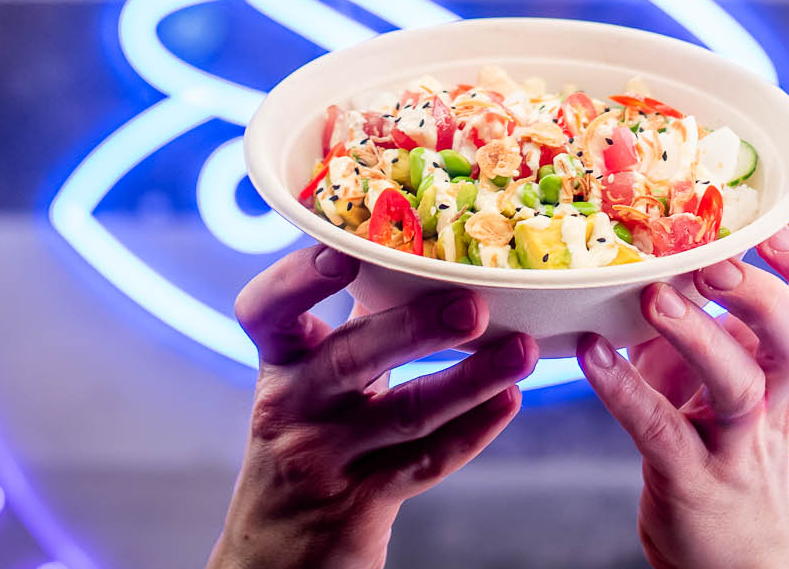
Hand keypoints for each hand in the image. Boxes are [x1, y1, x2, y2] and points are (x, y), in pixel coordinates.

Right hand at [207, 245, 537, 568]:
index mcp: (280, 366)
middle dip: (414, 327)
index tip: (345, 249)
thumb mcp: (308, 388)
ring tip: (521, 351)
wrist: (277, 558)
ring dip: (469, 379)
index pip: (267, 311)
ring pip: (403, 413)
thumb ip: (351, 330)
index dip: (298, 278)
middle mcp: (292, 408)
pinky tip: (508, 401)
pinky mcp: (359, 505)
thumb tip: (411, 260)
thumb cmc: (306, 448)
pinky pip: (424, 462)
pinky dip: (472, 430)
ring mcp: (325, 458)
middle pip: (351, 357)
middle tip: (472, 305)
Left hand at [577, 223, 788, 568]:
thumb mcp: (721, 376)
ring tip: (652, 298)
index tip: (772, 224)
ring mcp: (734, 444)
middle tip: (711, 261)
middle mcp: (771, 400)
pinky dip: (625, 390)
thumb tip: (649, 240)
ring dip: (698, 335)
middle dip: (763, 293)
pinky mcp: (691, 479)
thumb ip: (699, 317)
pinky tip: (590, 354)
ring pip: (739, 385)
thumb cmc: (716, 446)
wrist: (730, 557)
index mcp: (783, 366)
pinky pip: (661, 431)